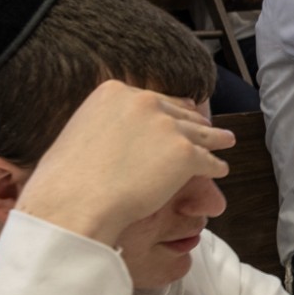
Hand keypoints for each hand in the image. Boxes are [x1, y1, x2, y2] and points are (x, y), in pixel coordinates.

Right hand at [15, 80, 234, 245]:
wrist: (74, 202)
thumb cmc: (68, 179)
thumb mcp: (81, 130)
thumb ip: (106, 123)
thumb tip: (121, 134)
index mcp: (115, 91)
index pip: (153, 99)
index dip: (169, 111)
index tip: (178, 116)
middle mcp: (143, 101)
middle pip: (179, 112)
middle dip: (194, 122)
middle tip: (207, 128)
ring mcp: (166, 126)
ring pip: (200, 132)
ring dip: (215, 139)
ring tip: (225, 142)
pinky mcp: (184, 152)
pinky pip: (208, 160)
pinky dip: (216, 166)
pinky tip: (220, 170)